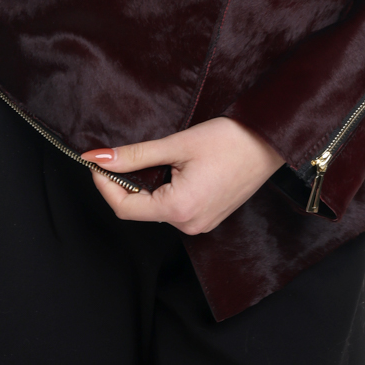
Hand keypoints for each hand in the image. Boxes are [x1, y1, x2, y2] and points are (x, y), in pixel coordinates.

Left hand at [81, 116, 282, 233]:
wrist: (269, 141)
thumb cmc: (229, 140)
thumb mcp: (177, 144)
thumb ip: (135, 155)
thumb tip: (99, 158)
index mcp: (180, 209)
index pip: (125, 208)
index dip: (104, 185)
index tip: (95, 162)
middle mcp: (190, 224)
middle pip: (140, 209)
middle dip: (124, 184)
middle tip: (116, 155)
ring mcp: (201, 223)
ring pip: (157, 208)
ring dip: (145, 186)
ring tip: (148, 158)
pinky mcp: (208, 216)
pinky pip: (175, 208)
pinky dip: (163, 189)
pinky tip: (170, 167)